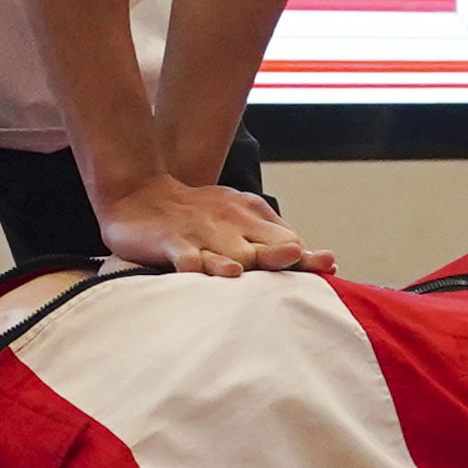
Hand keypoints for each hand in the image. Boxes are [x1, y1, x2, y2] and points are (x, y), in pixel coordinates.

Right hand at [93, 174, 334, 277]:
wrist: (138, 193)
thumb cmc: (198, 215)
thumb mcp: (236, 216)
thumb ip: (271, 236)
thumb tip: (317, 259)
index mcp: (249, 217)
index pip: (287, 239)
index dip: (307, 257)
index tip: (329, 266)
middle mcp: (230, 225)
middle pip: (264, 246)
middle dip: (282, 255)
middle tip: (305, 263)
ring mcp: (201, 234)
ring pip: (228, 252)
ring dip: (241, 261)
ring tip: (249, 270)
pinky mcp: (172, 242)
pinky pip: (187, 257)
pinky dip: (196, 265)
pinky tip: (204, 274)